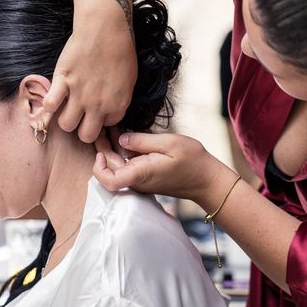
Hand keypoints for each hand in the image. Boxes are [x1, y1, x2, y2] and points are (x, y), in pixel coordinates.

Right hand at [44, 23, 136, 142]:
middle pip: (86, 135)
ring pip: (67, 125)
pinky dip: (49, 104)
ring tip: (66, 106)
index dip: (100, 118)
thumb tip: (109, 111)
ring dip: (65, 118)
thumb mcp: (129, 79)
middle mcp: (99, 105)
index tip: (97, 109)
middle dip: (82, 128)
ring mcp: (79, 95)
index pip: (106, 126)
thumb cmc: (120, 49)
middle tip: (80, 115)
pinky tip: (54, 96)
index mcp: (118, 104)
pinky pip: (50, 105)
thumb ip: (119, 99)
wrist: (104, 27)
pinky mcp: (63, 82)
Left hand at [92, 132, 234, 202]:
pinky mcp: (144, 176)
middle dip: (102, 148)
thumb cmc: (192, 161)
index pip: (109, 181)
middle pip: (109, 169)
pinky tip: (123, 134)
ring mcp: (140, 180)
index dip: (99, 168)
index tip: (101, 151)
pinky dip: (122, 150)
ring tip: (110, 126)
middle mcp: (136, 181)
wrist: (207, 180)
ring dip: (111, 147)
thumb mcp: (169, 143)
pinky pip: (127, 164)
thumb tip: (120, 140)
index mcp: (140, 174)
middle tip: (102, 126)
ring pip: (116, 166)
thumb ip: (142, 141)